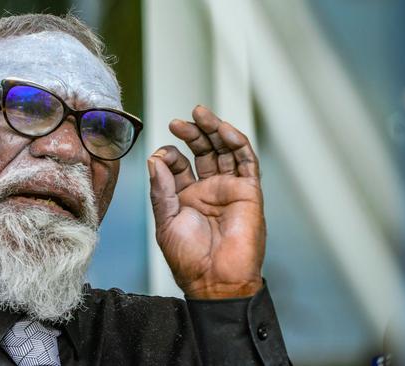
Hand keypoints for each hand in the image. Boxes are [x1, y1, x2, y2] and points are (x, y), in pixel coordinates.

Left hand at [148, 105, 264, 298]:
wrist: (215, 279)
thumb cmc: (189, 258)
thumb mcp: (166, 220)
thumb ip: (162, 189)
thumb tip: (155, 159)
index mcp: (186, 197)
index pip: (179, 165)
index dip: (170, 155)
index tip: (161, 155)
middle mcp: (209, 190)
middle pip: (203, 152)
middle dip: (192, 134)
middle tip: (180, 121)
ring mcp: (229, 189)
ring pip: (225, 150)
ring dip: (214, 130)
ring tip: (200, 114)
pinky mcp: (249, 192)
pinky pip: (246, 161)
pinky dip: (236, 142)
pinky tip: (222, 130)